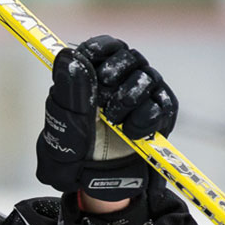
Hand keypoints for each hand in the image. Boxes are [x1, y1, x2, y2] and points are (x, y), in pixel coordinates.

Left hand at [35, 35, 177, 200]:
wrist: (92, 178)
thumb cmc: (73, 147)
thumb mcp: (63, 119)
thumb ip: (67, 88)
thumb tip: (68, 56)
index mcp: (97, 72)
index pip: (106, 46)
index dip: (99, 50)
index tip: (88, 61)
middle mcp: (124, 78)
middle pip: (130, 56)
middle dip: (114, 74)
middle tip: (101, 98)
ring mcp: (145, 95)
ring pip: (148, 78)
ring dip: (127, 99)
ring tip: (113, 121)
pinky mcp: (161, 115)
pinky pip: (162, 106)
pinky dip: (144, 120)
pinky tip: (130, 133)